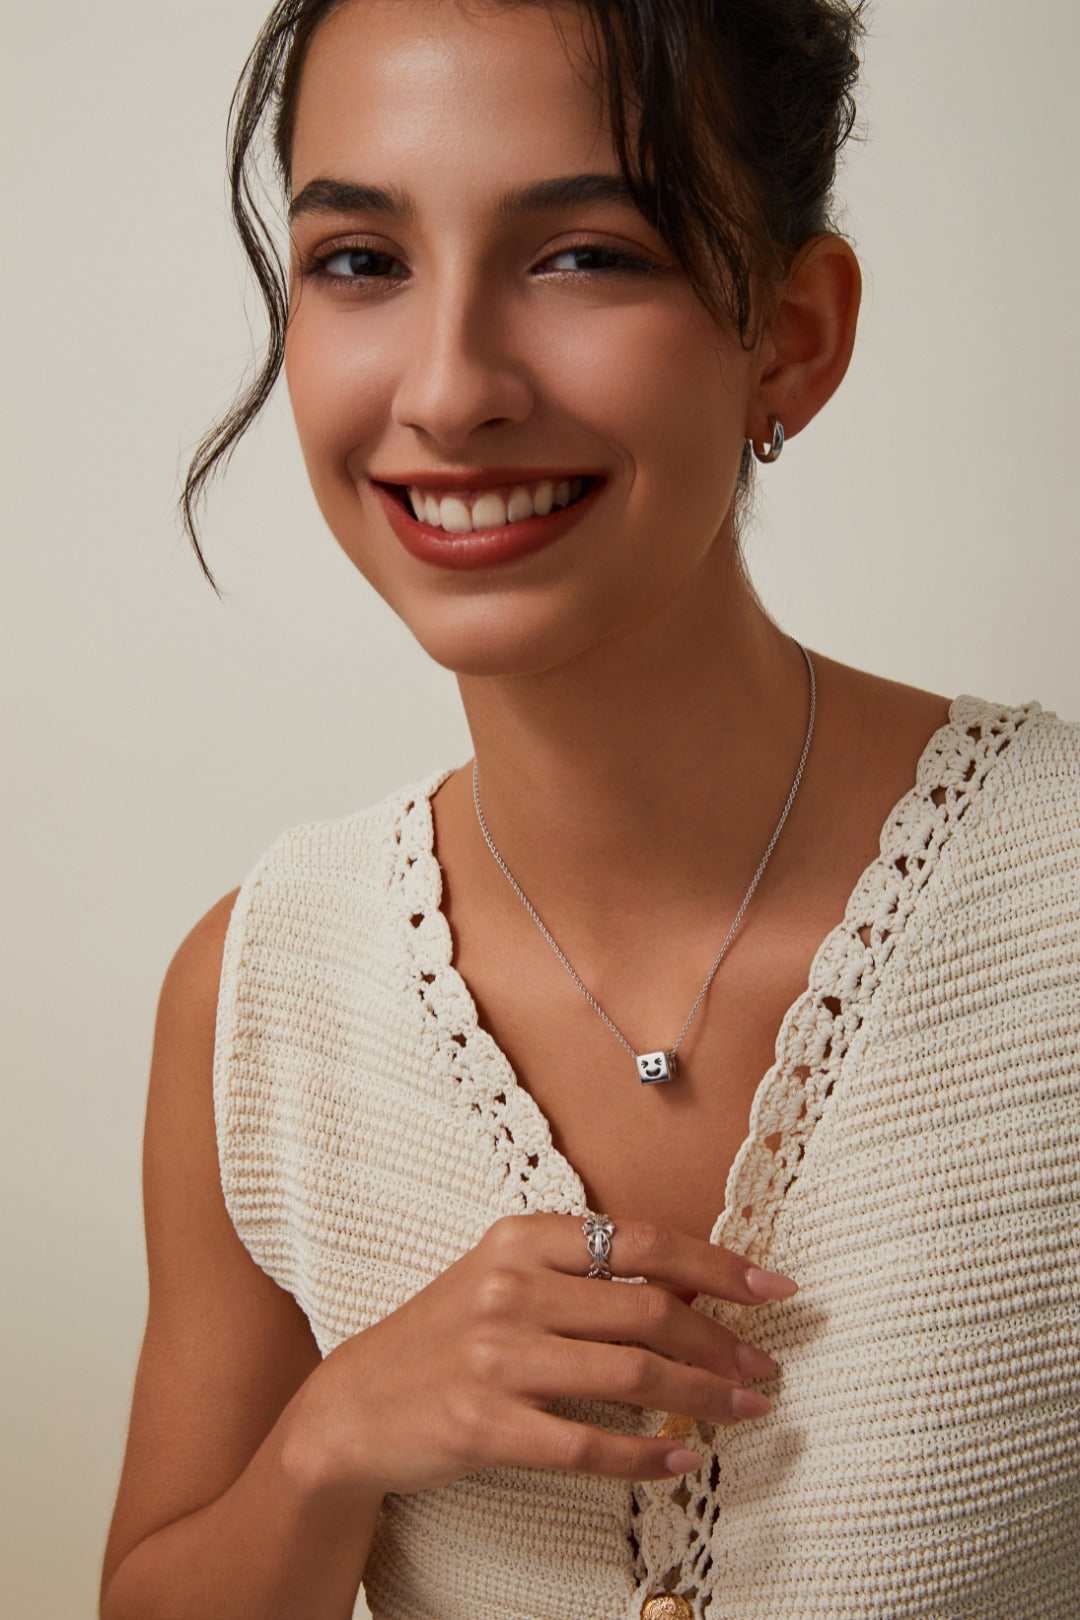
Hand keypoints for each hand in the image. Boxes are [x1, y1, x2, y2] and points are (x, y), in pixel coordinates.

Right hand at [293, 1213, 796, 1494]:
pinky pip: (590, 1444)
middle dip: (723, 1339)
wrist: (353, 1406)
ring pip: (632, 1375)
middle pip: (649, 1309)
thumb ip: (583, 1273)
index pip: (641, 1240)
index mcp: (520, 1238)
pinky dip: (646, 1454)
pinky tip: (680, 1459)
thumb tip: (690, 1282)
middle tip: (765, 1364)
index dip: (716, 1263)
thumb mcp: (504, 1278)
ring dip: (703, 1395)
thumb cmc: (444, 1337)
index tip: (771, 1286)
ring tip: (744, 1408)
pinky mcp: (485, 1425)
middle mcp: (510, 1288)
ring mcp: (496, 1358)